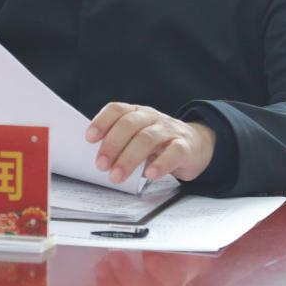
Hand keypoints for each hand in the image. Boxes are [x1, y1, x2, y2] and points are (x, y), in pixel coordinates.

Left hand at [86, 102, 215, 183]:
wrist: (197, 145)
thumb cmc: (159, 145)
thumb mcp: (138, 140)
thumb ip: (121, 146)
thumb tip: (99, 161)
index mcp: (138, 113)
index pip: (118, 110)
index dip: (102, 121)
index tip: (89, 138)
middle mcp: (153, 118)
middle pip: (130, 125)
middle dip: (112, 145)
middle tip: (101, 165)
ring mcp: (170, 131)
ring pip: (148, 138)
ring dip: (129, 158)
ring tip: (117, 176)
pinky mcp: (186, 146)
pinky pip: (173, 152)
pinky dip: (161, 163)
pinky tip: (151, 174)